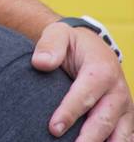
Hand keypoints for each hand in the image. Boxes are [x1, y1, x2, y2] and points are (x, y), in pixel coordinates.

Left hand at [32, 21, 132, 140]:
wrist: (91, 46)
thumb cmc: (71, 43)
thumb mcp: (58, 35)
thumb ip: (50, 46)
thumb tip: (41, 63)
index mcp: (102, 70)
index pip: (85, 96)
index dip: (69, 113)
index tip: (53, 129)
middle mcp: (118, 91)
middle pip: (103, 120)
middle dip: (87, 139)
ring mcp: (125, 107)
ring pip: (119, 135)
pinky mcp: (125, 117)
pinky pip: (126, 136)